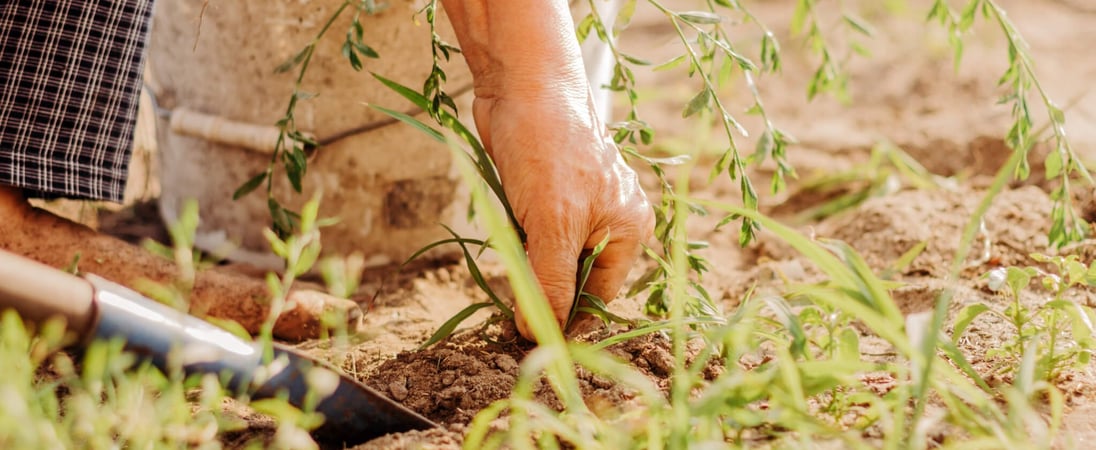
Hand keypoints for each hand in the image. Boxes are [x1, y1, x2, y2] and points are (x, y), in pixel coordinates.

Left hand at [472, 94, 651, 339]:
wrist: (519, 85)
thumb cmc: (547, 148)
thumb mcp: (552, 225)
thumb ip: (549, 283)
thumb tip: (538, 335)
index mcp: (629, 229)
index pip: (599, 296)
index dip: (568, 319)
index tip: (532, 339)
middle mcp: (610, 221)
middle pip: (575, 279)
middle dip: (545, 293)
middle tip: (511, 313)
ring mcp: (578, 207)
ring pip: (551, 259)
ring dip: (528, 268)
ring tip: (508, 270)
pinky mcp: (548, 196)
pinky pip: (535, 237)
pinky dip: (519, 244)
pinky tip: (505, 238)